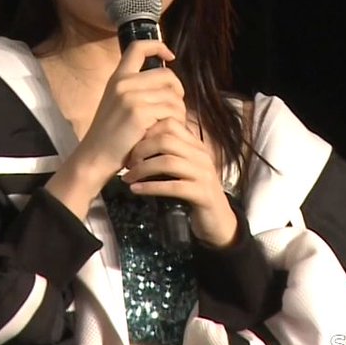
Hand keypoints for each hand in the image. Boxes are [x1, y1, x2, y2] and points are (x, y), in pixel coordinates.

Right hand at [46, 40, 184, 216]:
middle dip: (178, 91)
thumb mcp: (117, 105)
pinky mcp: (139, 113)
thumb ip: (137, 91)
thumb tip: (168, 85)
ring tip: (171, 124)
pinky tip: (167, 132)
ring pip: (173, 95)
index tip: (170, 55)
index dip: (158, 45)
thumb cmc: (110, 136)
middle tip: (175, 108)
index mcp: (117, 78)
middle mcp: (123, 83)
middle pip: (166, 75)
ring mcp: (131, 97)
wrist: (95, 157)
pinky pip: (171, 111)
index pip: (138, 47)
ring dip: (179, 111)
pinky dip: (175, 122)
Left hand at [120, 117, 238, 247]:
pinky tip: (136, 190)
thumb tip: (138, 141)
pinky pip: (173, 186)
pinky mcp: (202, 193)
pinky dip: (151, 187)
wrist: (218, 220)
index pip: (170, 124)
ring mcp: (203, 174)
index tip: (131, 145)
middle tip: (127, 163)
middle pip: (166, 140)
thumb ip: (168, 153)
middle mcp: (201, 155)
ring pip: (168, 162)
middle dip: (141, 150)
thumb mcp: (183, 168)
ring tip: (127, 178)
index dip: (147, 132)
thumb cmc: (194, 192)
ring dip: (142, 170)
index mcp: (195, 145)